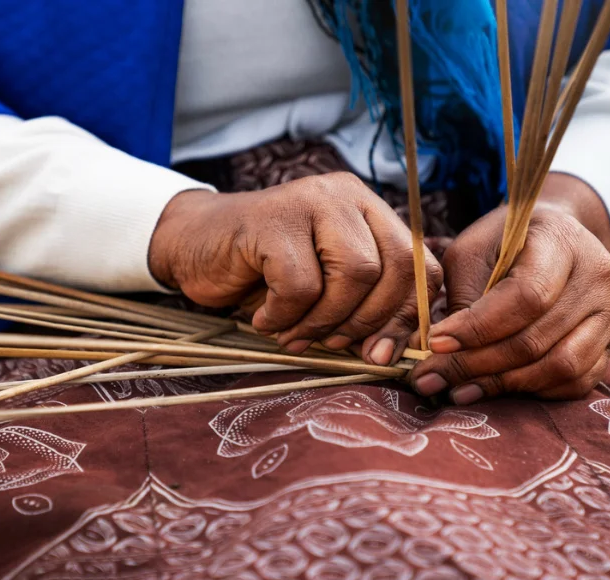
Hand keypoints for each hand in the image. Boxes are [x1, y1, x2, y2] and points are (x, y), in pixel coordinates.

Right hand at [149, 172, 441, 362]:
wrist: (191, 245)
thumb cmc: (259, 271)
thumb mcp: (321, 287)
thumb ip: (359, 306)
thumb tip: (390, 353)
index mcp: (368, 209)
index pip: (418, 262)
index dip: (407, 314)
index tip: (382, 350)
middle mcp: (345, 196)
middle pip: (395, 267)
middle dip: (370, 321)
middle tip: (337, 346)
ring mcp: (310, 201)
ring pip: (355, 274)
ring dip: (325, 321)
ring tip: (294, 334)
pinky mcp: (272, 220)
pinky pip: (300, 284)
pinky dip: (283, 316)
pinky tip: (263, 319)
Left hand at [407, 173, 609, 401]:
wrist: (555, 240)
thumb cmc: (504, 244)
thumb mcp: (473, 251)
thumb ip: (463, 296)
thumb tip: (439, 351)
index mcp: (562, 242)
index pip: (527, 296)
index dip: (478, 327)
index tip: (435, 342)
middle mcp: (596, 278)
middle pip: (537, 338)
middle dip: (476, 364)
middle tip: (430, 378)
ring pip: (560, 366)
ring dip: (502, 384)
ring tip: (457, 391)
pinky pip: (576, 381)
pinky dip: (533, 392)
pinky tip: (496, 390)